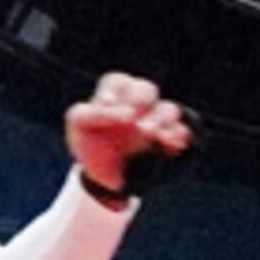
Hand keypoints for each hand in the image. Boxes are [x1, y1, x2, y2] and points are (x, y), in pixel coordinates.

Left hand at [64, 73, 191, 195]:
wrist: (103, 177)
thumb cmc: (90, 144)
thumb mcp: (78, 126)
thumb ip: (87, 114)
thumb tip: (119, 113)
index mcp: (115, 96)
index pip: (118, 82)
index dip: (115, 93)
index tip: (110, 110)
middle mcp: (138, 104)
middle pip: (146, 89)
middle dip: (141, 102)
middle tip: (134, 122)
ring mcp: (155, 120)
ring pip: (168, 109)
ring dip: (161, 119)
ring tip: (151, 133)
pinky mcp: (169, 139)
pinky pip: (181, 131)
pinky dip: (178, 135)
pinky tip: (171, 143)